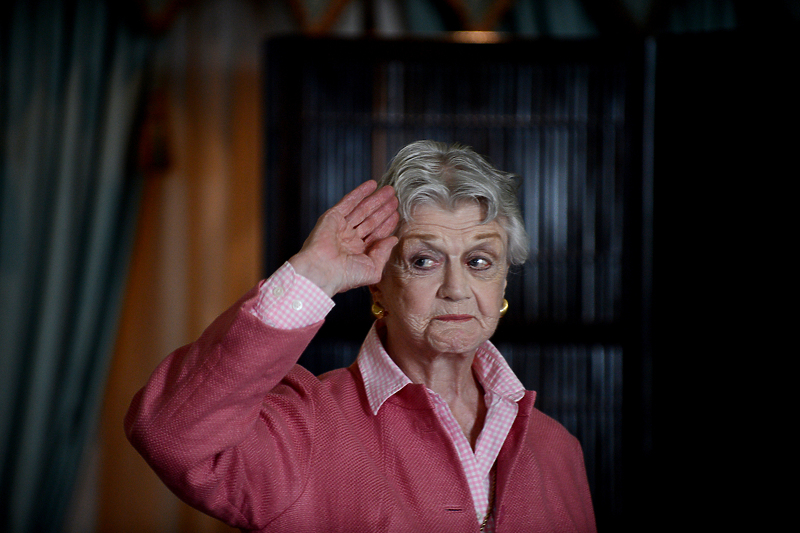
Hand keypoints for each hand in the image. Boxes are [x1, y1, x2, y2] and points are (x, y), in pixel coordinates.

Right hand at [288, 181, 398, 296]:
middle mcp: (349, 239)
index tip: (396, 214)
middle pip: (370, 219)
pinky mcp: (332, 217)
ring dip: (375, 199)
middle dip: (383, 209)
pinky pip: (348, 202)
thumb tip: (393, 240)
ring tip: (389, 190)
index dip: (387, 224)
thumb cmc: (344, 276)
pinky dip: (360, 192)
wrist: (322, 271)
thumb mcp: (372, 270)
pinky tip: (372, 185)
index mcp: (357, 252)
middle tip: (394, 198)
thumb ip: (383, 254)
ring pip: (362, 209)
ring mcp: (341, 227)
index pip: (375, 234)